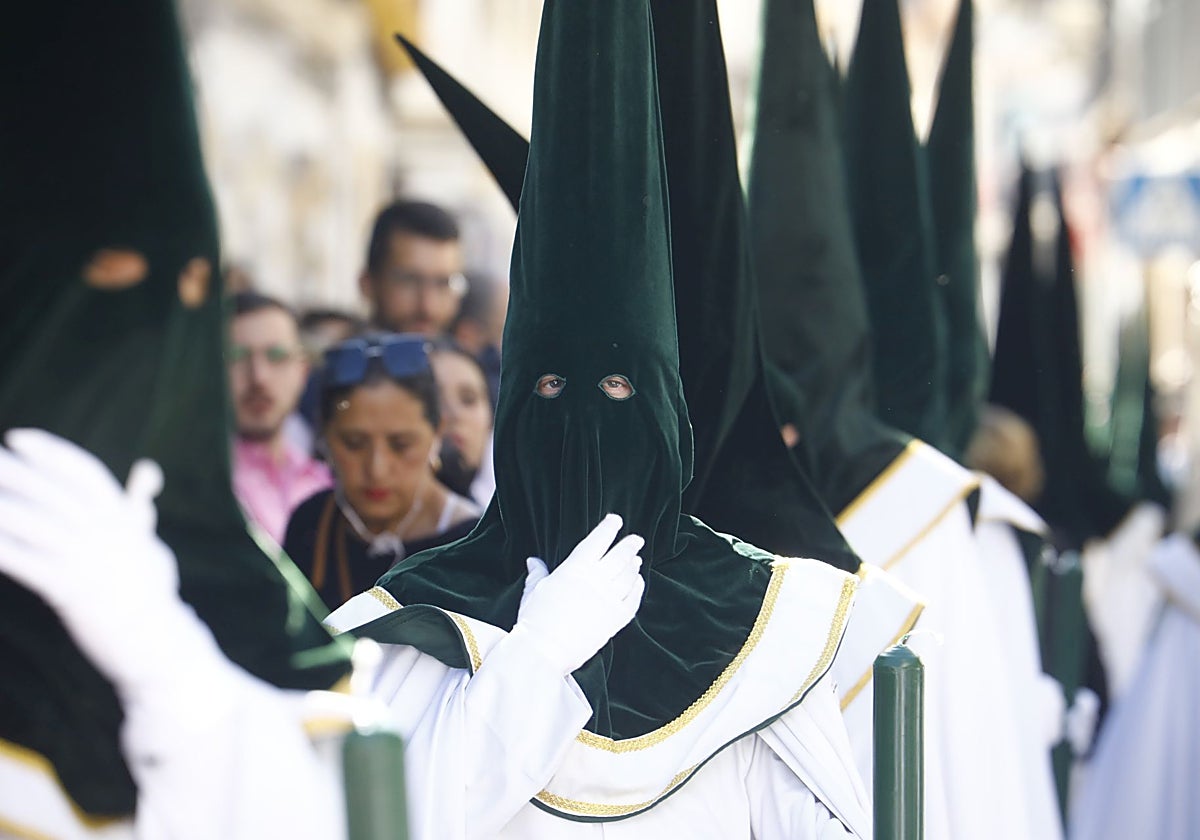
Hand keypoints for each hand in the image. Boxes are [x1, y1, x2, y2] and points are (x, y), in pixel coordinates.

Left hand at [0, 429, 224, 700]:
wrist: (155, 639)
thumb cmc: (148, 589)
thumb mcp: (147, 542)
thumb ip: (138, 507)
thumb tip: (147, 469)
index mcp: (123, 519)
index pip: (85, 472)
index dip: (51, 452)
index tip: (16, 438)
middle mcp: (107, 534)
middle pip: (53, 492)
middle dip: (14, 472)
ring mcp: (90, 562)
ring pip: (35, 523)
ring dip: (1, 507)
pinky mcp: (72, 592)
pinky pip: (28, 563)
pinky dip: (4, 549)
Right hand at [514, 513, 645, 675]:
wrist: (544, 651)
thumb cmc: (535, 620)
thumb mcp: (533, 591)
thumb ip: (538, 573)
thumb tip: (533, 561)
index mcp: (574, 569)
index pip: (597, 541)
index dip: (608, 528)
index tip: (615, 521)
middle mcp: (595, 580)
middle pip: (620, 555)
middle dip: (630, 545)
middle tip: (636, 539)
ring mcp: (608, 599)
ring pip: (629, 575)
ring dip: (634, 565)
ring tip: (637, 560)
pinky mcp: (616, 619)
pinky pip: (634, 599)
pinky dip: (638, 588)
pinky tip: (638, 582)